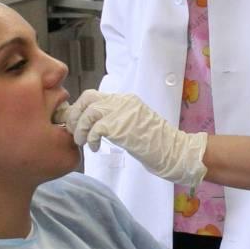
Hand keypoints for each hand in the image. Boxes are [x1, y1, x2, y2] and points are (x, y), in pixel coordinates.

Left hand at [63, 91, 207, 186]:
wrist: (174, 152)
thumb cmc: (157, 145)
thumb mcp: (134, 125)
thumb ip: (116, 120)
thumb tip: (95, 126)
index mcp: (126, 100)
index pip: (95, 96)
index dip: (81, 109)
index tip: (77, 124)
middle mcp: (123, 102)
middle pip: (88, 98)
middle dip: (76, 114)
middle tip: (75, 131)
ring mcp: (122, 113)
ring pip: (88, 112)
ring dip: (80, 129)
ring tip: (83, 142)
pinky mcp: (121, 127)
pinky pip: (95, 128)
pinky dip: (90, 139)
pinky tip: (95, 148)